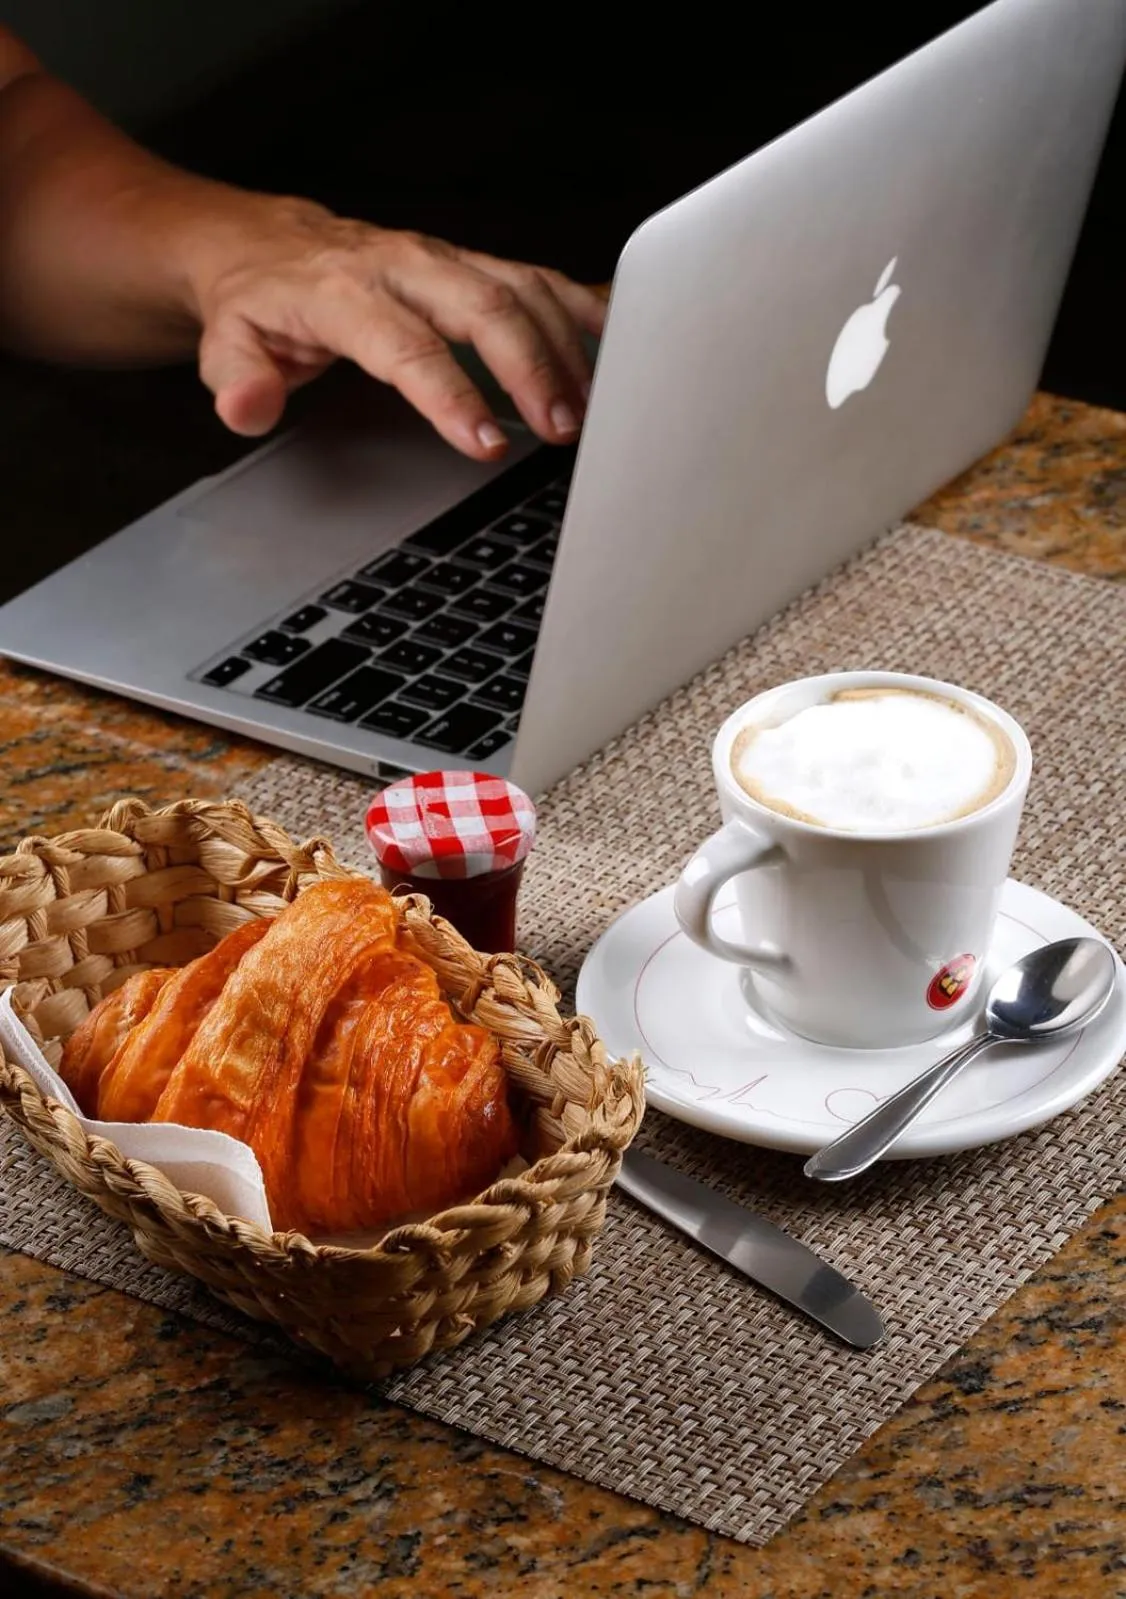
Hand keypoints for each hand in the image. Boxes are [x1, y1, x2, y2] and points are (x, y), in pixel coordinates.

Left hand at [189, 197, 607, 458]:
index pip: (407, 346)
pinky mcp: (473, 263)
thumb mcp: (228, 345)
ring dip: (564, 347)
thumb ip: (240, 381)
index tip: (484, 442)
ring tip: (590, 408)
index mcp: (344, 291)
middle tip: (560, 428)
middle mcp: (403, 265)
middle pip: (483, 306)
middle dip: (530, 367)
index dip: (450, 395)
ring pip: (521, 289)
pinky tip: (617, 344)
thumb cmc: (260, 304)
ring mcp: (445, 260)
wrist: (268, 246)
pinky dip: (582, 308)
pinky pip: (539, 278)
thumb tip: (249, 407)